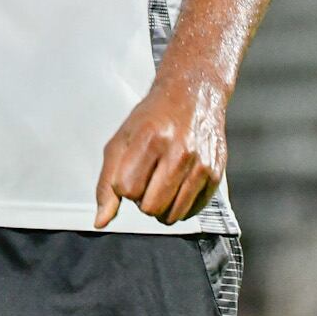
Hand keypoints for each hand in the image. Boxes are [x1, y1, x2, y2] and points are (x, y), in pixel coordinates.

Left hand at [94, 72, 227, 227]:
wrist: (193, 94)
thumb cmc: (153, 117)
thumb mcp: (121, 140)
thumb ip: (107, 183)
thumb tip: (100, 221)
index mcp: (150, 139)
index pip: (127, 190)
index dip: (124, 185)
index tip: (131, 170)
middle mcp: (179, 152)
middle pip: (150, 208)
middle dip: (143, 199)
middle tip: (147, 178)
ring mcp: (200, 164)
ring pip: (172, 216)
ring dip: (162, 206)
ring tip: (162, 182)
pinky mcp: (216, 175)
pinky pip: (192, 213)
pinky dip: (181, 206)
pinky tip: (178, 185)